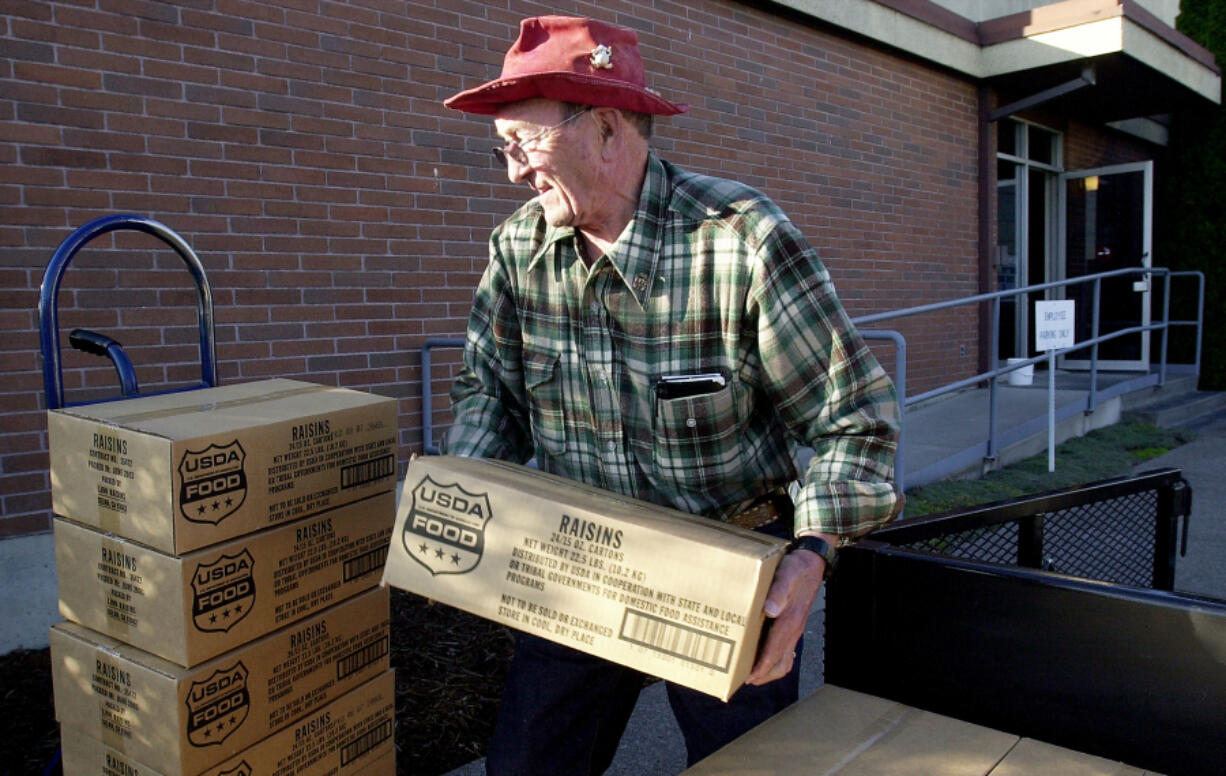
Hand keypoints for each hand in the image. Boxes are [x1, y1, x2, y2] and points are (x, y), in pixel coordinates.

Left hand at [743, 540, 826, 684]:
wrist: (811, 563)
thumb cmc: (796, 568)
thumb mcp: (785, 574)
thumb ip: (778, 591)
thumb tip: (770, 610)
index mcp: (790, 620)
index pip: (775, 652)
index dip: (762, 667)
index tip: (749, 677)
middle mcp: (794, 629)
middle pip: (781, 662)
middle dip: (764, 674)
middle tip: (746, 680)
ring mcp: (795, 628)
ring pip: (785, 658)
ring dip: (770, 669)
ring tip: (754, 673)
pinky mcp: (793, 624)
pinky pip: (786, 649)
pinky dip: (775, 658)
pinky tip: (764, 656)